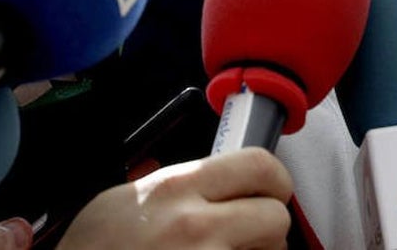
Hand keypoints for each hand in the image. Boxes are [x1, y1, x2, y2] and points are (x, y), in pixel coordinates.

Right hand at [57, 148, 293, 249]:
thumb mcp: (122, 198)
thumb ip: (174, 181)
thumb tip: (217, 175)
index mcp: (177, 189)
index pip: (258, 166)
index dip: (274, 179)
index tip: (271, 189)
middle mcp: (197, 227)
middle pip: (275, 216)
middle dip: (267, 225)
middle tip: (248, 231)